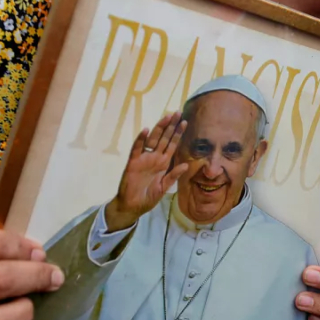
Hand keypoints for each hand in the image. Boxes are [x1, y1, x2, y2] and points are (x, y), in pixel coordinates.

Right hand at [105, 113, 187, 231]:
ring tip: (166, 117)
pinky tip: (145, 130)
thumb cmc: (148, 197)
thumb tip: (187, 165)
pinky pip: (137, 149)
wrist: (132, 206)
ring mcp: (144, 158)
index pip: (172, 145)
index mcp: (163, 163)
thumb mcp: (164, 187)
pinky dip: (140, 140)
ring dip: (159, 128)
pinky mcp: (133, 162)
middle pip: (164, 138)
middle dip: (171, 126)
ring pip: (152, 140)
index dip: (178, 134)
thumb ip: (173, 176)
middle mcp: (155, 158)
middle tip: (178, 113)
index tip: (185, 122)